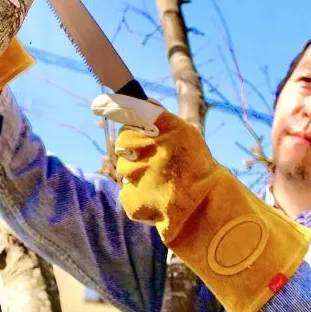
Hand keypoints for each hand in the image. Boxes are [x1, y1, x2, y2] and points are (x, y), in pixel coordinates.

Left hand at [93, 93, 310, 311]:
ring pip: (123, 167)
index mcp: (169, 130)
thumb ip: (160, 118)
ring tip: (160, 182)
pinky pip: (125, 190)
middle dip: (133, 149)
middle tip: (154, 162)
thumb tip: (135, 100)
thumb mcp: (187, 136)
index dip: (116, 106)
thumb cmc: (198, 171)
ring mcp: (141, 176)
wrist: (209, 212)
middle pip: (124, 141)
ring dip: (135, 173)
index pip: (132, 109)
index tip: (101, 103)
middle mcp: (154, 149)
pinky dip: (136, 194)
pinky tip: (156, 197)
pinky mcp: (134, 199)